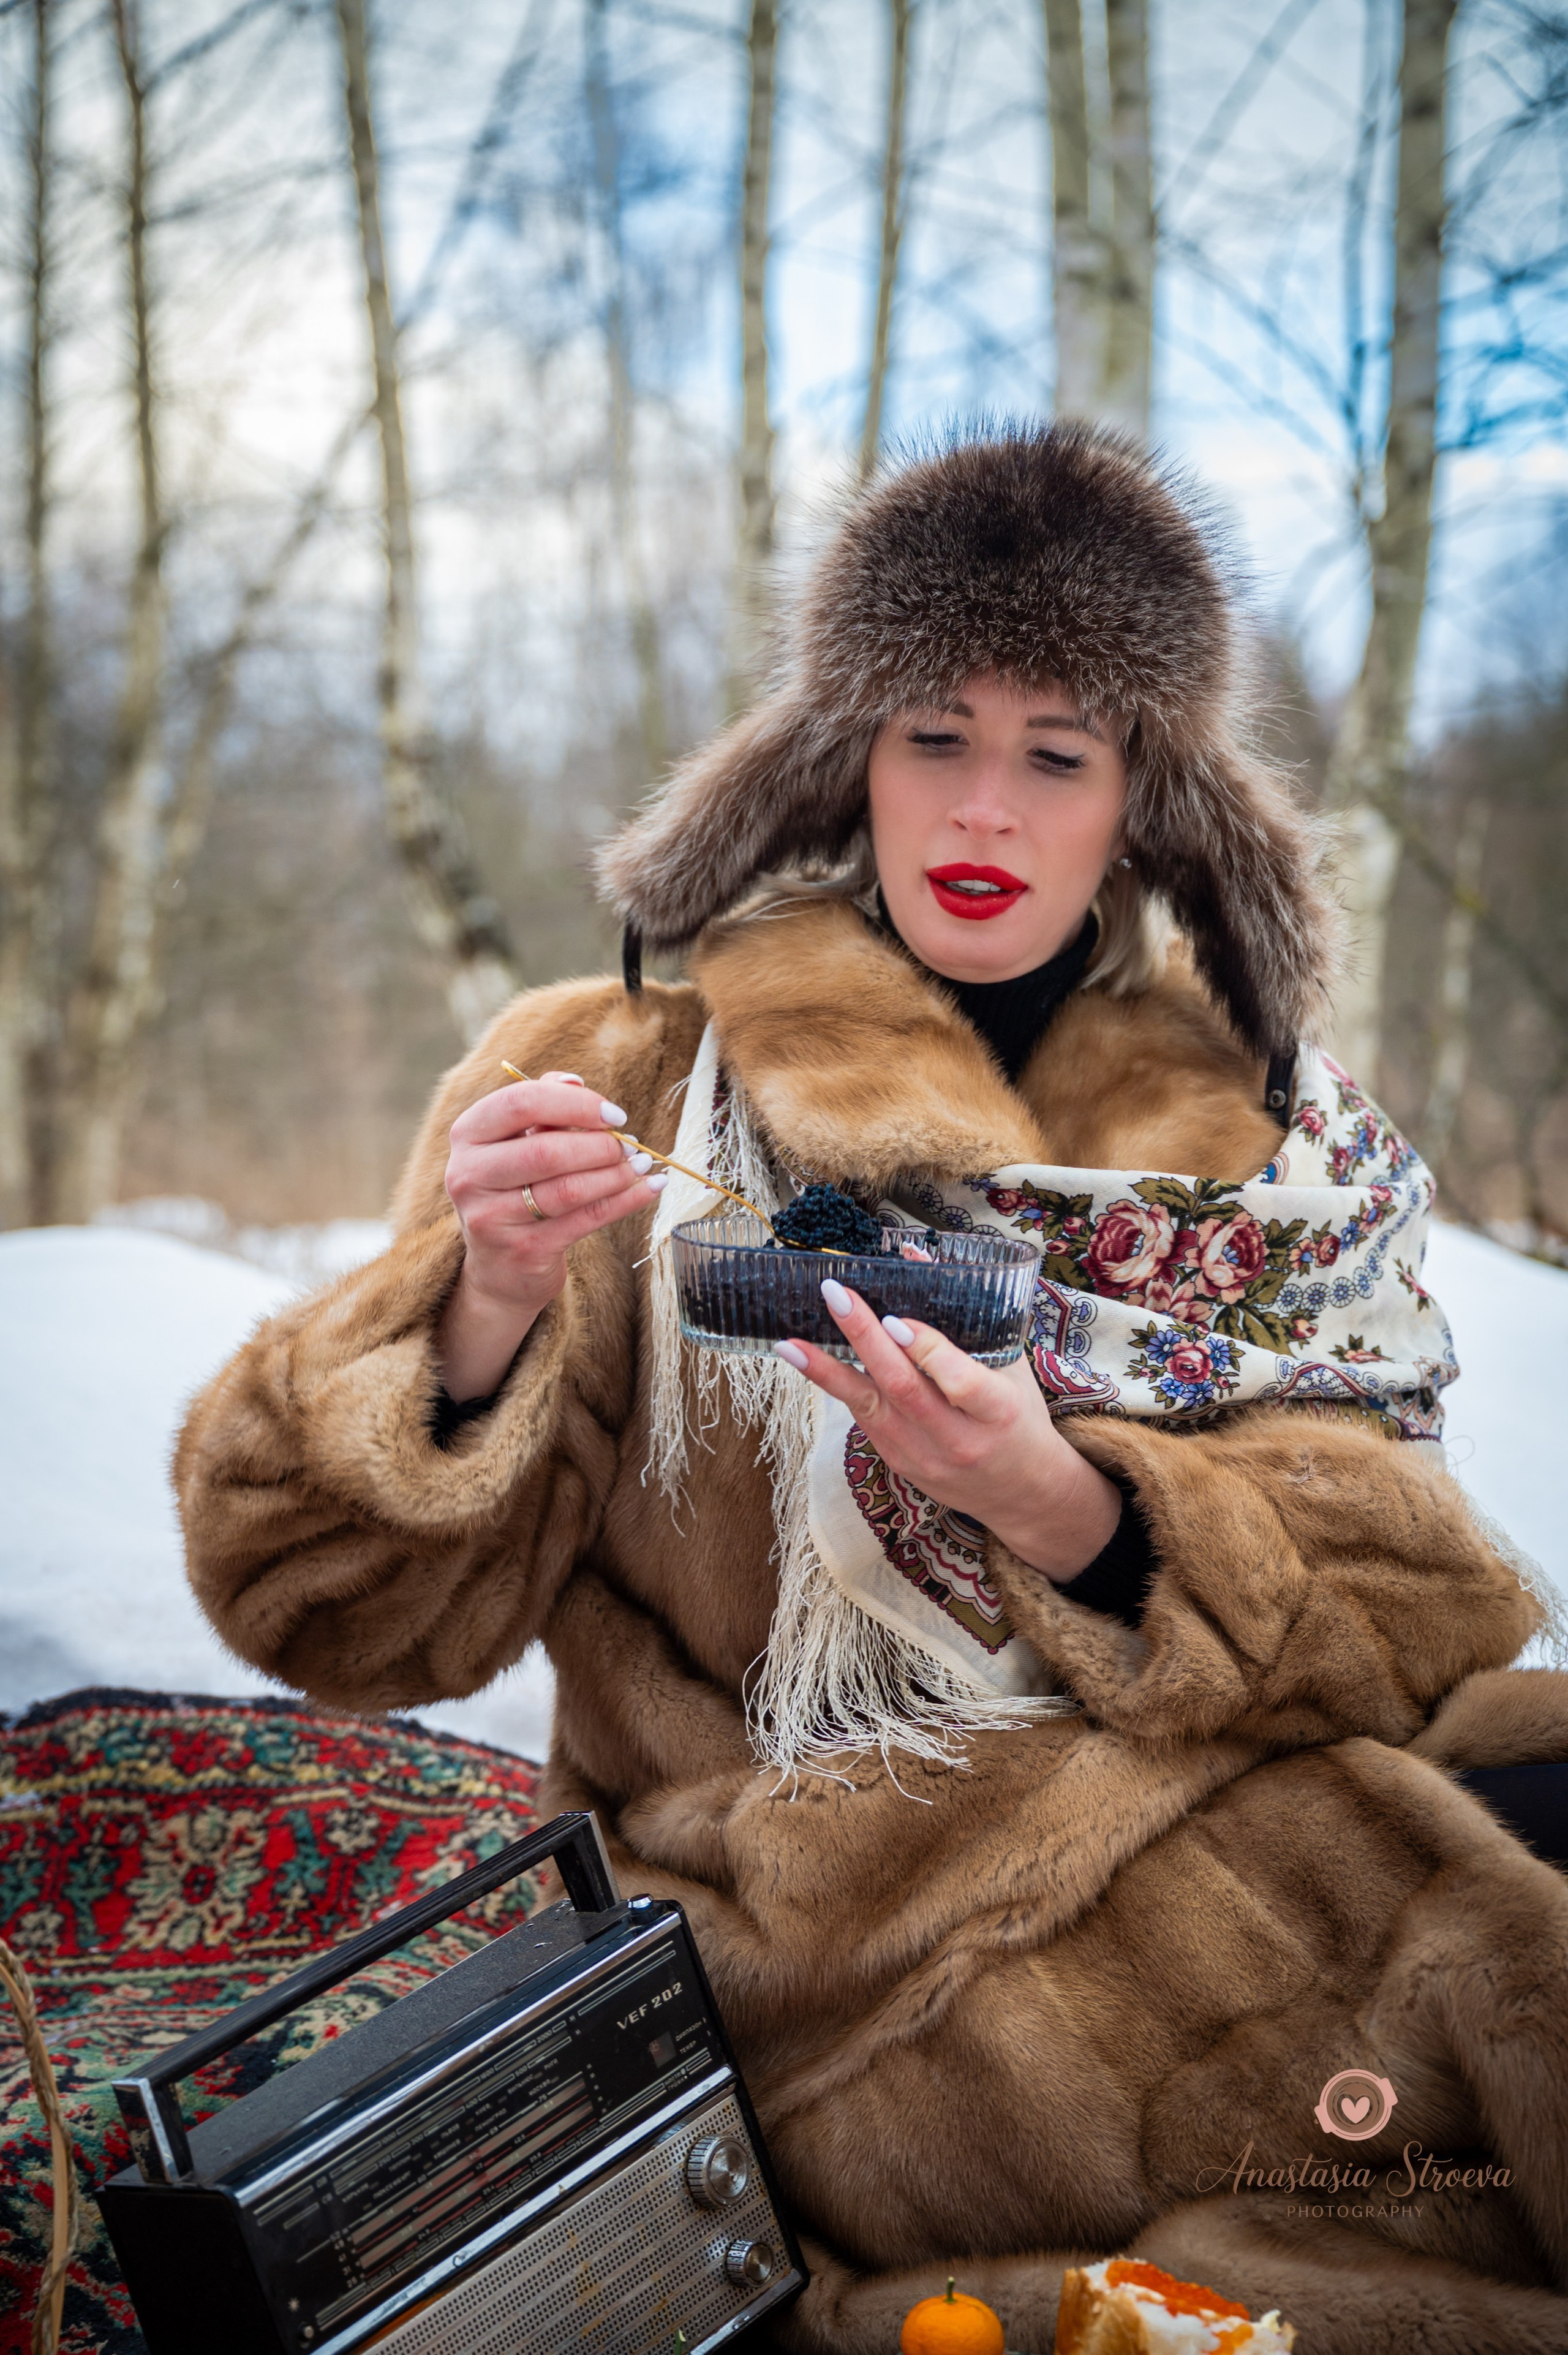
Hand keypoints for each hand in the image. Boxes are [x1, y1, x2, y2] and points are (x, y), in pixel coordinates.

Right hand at [437, 1071, 666, 1399]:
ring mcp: (491, 1218)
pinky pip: (585, 1220)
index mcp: (467, 1135)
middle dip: (598, 1145)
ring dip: (615, 1174)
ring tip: (642, 1164)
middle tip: (629, 1145)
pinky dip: (625, 1201)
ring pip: (567, 1189)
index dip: (574, 1104)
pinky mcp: (523, 1251)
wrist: (501, 1267)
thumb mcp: (518, 1142)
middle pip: (545, 1150)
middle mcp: (468, 1175)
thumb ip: (542, 1105)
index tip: (613, 1113)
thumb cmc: (515, 1188)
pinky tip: (650, 1188)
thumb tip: (575, 1080)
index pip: (520, 1102)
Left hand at [774, 1280, 1121, 1582]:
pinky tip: (811, 1362)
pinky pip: (865, 1420)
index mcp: (997, 1412)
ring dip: (826, 1372)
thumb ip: (967, 1315)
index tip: (896, 1319)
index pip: (959, 1381)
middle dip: (865, 1338)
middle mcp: (958, 1439)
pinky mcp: (900, 1464)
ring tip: (789, 1343)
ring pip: (869, 1409)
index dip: (926, 1349)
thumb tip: (914, 1255)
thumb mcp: (1010, 1365)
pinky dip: (839, 1387)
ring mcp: (925, 1457)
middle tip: (835, 1296)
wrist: (1022, 1492)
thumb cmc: (1017, 1415)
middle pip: (903, 1388)